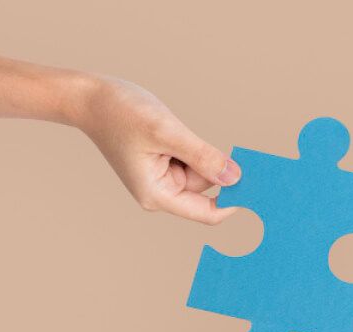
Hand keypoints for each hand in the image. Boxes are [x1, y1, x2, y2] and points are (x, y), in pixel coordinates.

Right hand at [72, 77, 240, 223]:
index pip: (207, 212)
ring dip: (199, 152)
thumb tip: (236, 178)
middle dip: (212, 166)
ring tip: (171, 131)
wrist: (91, 98)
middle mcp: (160, 194)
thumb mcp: (166, 132)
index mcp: (157, 195)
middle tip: (205, 141)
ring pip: (201, 173)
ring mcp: (162, 180)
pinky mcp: (164, 166)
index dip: (236, 202)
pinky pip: (192, 161)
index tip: (261, 188)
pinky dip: (192, 148)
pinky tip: (171, 131)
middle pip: (206, 190)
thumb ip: (203, 156)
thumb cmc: (121, 112)